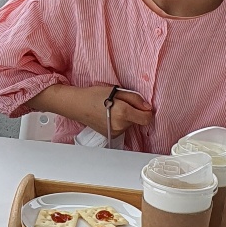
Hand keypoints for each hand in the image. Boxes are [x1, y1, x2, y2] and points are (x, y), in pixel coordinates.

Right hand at [26, 83, 152, 137]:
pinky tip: (110, 115)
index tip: (143, 106)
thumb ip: (135, 98)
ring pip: (130, 124)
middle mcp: (120, 125)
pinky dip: (120, 121)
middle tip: (122, 102)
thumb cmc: (94, 95)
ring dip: (127, 117)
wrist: (78, 105)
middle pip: (138, 120)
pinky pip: (123, 128)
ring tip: (113, 109)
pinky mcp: (111, 135)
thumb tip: (147, 107)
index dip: (147, 111)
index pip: (147, 118)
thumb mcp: (116, 91)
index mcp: (123, 113)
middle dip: (134, 111)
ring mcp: (115, 132)